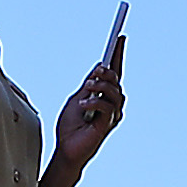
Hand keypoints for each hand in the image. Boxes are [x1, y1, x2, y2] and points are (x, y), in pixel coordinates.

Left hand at [53, 25, 129, 169]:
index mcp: (103, 96)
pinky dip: (95, 103)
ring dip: (100, 87)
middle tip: (98, 70)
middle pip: (117, 80)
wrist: (66, 149)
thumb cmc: (70, 127)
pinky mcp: (108, 125)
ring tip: (87, 87)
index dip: (118, 54)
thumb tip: (98, 66)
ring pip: (115, 92)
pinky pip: (107, 107)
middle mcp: (111, 104)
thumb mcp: (77, 98)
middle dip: (108, 72)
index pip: (114, 71)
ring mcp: (112, 115)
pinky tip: (84, 105)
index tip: (120, 37)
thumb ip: (88, 85)